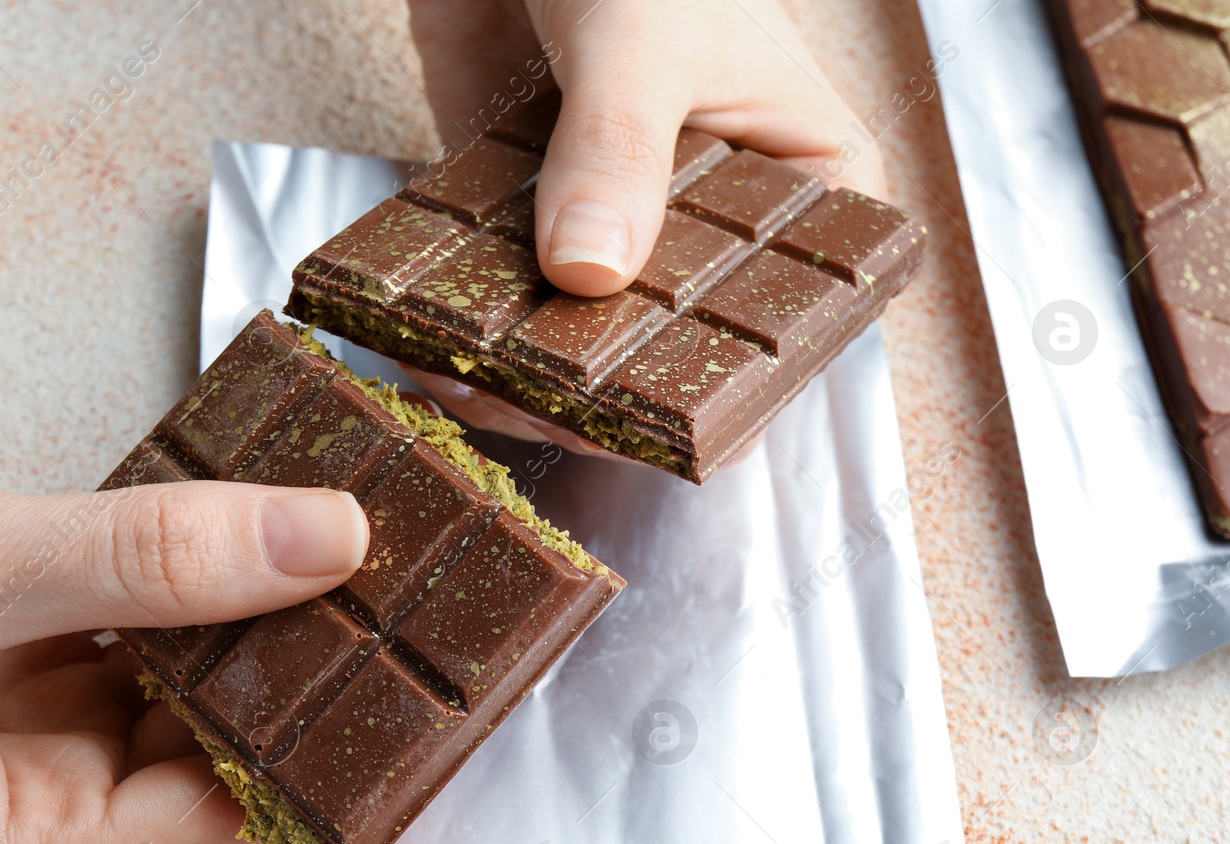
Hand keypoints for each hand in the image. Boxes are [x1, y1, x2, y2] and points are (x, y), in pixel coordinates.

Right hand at [0, 396, 366, 843]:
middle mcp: (20, 813)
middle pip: (204, 746)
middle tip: (390, 572)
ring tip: (330, 534)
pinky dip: (173, 582)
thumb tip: (321, 542)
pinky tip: (230, 524)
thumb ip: (150, 560)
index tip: (411, 656)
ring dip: (235, 610)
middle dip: (288, 661)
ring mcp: (13, 737)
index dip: (321, 741)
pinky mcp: (6, 663)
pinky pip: (124, 629)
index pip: (218, 818)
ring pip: (171, 680)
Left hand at [404, 0, 886, 441]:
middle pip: (674, 351)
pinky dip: (462, 320)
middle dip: (595, 388)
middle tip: (518, 397)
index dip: (721, 390)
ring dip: (515, 367)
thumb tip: (588, 273)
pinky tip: (420, 341)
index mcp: (809, 191)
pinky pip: (504, 291)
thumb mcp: (646, 37)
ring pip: (581, 337)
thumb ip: (619, 149)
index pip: (790, 330)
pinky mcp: (536, 216)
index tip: (641, 420)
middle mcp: (723, 230)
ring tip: (453, 377)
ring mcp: (624, 228)